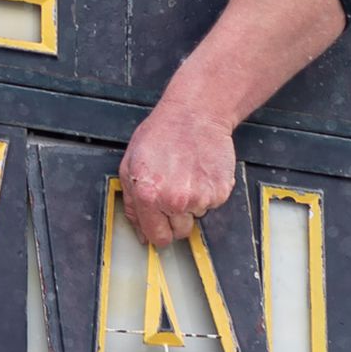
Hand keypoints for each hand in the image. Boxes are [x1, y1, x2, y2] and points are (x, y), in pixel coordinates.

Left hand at [118, 90, 237, 247]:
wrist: (195, 114)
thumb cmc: (162, 133)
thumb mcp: (130, 164)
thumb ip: (131, 202)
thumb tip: (139, 230)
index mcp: (149, 195)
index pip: (157, 237)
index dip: (158, 232)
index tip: (161, 225)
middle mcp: (175, 201)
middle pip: (180, 232)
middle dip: (175, 217)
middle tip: (173, 190)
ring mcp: (200, 197)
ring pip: (196, 216)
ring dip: (192, 202)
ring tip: (186, 174)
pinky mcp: (220, 192)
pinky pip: (212, 203)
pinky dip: (208, 191)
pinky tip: (199, 171)